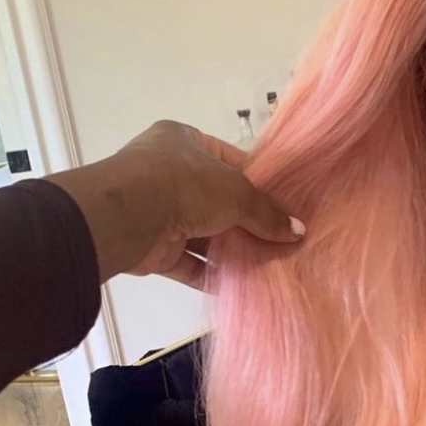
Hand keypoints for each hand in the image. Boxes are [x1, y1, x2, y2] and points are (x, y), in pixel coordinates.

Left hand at [46, 120, 303, 287]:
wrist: (128, 218)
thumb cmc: (184, 185)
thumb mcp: (237, 192)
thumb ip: (268, 213)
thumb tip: (297, 231)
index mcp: (184, 141)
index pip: (229, 159)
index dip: (257, 181)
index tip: (283, 203)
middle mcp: (168, 172)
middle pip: (217, 200)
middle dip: (246, 221)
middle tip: (280, 239)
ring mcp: (157, 210)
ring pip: (203, 233)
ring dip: (230, 250)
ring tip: (266, 264)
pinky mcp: (152, 247)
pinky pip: (188, 262)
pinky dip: (210, 273)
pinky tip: (238, 284)